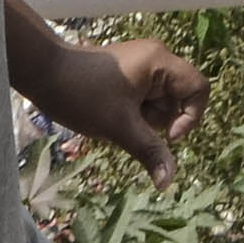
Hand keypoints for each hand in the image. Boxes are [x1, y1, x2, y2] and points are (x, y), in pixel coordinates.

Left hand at [26, 35, 206, 184]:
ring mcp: (142, 67)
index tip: (166, 135)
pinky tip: (111, 115)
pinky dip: (133, 115)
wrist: (43, 74)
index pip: (199, 88)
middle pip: (179, 99)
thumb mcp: (119, 127)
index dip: (190, 117)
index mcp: (160, 61)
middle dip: (158, 120)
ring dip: (143, 120)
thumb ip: (149, 152)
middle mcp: (156, 59)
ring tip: (116, 117)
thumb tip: (168, 183)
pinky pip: (145, 101)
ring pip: (161, 104)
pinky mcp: (129, 76)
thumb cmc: (82, 95)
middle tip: (130, 122)